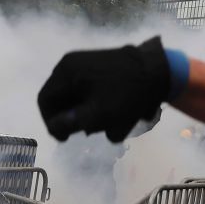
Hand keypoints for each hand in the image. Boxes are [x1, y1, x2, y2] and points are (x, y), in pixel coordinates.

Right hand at [37, 37, 169, 142]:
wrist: (159, 70)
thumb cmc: (127, 93)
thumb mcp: (98, 114)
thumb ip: (72, 123)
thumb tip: (55, 127)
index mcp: (66, 71)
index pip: (45, 100)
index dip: (51, 122)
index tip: (65, 138)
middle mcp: (73, 64)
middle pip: (63, 100)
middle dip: (78, 119)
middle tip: (93, 131)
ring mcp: (88, 65)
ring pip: (81, 98)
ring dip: (94, 115)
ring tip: (114, 124)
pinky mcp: (103, 68)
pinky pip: (95, 92)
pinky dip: (104, 106)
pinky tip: (121, 115)